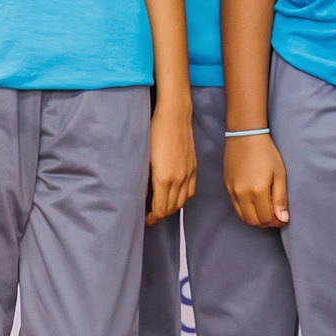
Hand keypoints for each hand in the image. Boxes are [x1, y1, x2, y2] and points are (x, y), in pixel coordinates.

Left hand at [147, 101, 195, 225]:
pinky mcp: (194, 167)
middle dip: (159, 215)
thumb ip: (145, 179)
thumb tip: (142, 194)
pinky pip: (191, 191)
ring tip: (161, 207)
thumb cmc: (155, 132)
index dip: (151, 219)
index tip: (143, 219)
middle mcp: (178, 179)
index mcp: (163, 179)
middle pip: (171, 209)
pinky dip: (183, 198)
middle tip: (148, 216)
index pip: (160, 210)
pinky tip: (176, 195)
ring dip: (171, 208)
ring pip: (182, 202)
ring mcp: (188, 173)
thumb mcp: (143, 158)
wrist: (174, 115)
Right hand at [225, 132, 288, 228]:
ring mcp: (232, 192)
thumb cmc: (266, 153)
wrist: (245, 137)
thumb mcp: (279, 174)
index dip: (277, 222)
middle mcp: (242, 194)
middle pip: (254, 221)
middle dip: (266, 223)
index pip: (267, 218)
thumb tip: (283, 218)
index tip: (284, 218)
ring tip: (267, 212)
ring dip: (256, 220)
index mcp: (257, 191)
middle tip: (277, 217)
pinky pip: (236, 208)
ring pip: (243, 217)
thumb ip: (280, 198)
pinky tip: (255, 205)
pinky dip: (246, 212)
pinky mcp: (227, 187)